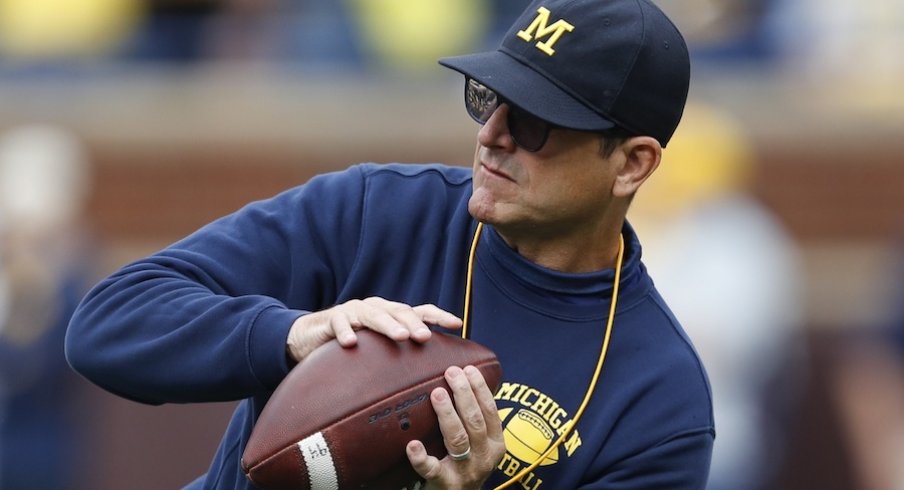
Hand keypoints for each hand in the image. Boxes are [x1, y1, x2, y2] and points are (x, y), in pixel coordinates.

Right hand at [286, 297, 462, 362]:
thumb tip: (430, 374)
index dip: (438, 315)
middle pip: (398, 311)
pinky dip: (346, 331)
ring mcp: (354, 311)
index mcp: (391, 313)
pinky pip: (340, 322)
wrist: (311, 336)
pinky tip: (350, 342)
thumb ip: (400, 353)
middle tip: (424, 337)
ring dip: (388, 325)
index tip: (457, 324)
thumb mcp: (378, 346)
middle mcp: (376, 308)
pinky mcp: (332, 319)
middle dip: (413, 323)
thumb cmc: (353, 343)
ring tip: (400, 337)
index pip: (419, 311)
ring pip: (374, 314)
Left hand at [406, 365, 504, 489]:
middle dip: (464, 393)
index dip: (480, 388)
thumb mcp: (480, 444)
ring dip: (447, 414)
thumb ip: (475, 420)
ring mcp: (466, 472)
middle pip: (475, 421)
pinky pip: (432, 469)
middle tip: (451, 373)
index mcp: (496, 444)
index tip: (468, 369)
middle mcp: (484, 457)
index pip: (491, 411)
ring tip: (437, 394)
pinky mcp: (445, 484)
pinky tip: (412, 445)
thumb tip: (462, 380)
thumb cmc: (465, 465)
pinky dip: (421, 457)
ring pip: (458, 439)